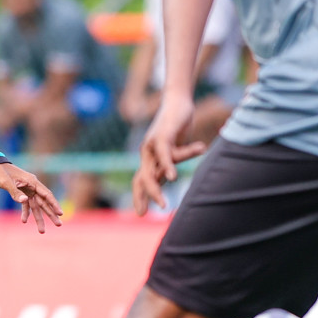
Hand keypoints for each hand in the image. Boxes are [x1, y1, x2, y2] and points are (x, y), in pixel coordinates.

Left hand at [0, 162, 63, 232]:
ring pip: (36, 206)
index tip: (60, 213)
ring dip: (39, 218)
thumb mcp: (6, 182)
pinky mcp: (21, 193)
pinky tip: (24, 221)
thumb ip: (15, 192)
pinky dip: (25, 212)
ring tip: (42, 231)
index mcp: (32, 181)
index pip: (46, 194)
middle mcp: (32, 186)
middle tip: (59, 225)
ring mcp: (27, 190)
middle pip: (44, 202)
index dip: (54, 204)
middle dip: (51, 214)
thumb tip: (25, 201)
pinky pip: (26, 205)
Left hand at [131, 94, 204, 214]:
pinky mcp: (163, 135)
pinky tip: (173, 179)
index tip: (140, 213)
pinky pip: (165, 154)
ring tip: (163, 205)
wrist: (179, 102)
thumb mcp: (172, 150)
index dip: (138, 196)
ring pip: (151, 171)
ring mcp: (153, 144)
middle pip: (141, 179)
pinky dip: (169, 166)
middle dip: (142, 197)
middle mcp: (147, 153)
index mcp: (149, 157)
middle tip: (143, 215)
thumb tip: (165, 180)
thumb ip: (166, 164)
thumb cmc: (176, 127)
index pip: (139, 180)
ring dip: (156, 190)